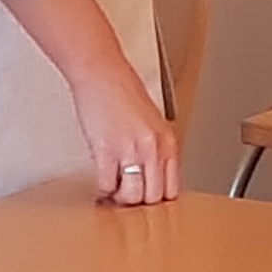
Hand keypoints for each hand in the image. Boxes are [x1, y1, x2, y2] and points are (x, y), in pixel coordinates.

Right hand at [73, 63, 182, 205]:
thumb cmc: (122, 90)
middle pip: (153, 198)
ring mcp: (131, 150)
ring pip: (132, 196)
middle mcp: (153, 147)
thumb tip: (150, 175)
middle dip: (137, 201)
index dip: (157, 198)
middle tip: (125, 194)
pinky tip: (100, 181)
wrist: (101, 71)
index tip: (145, 198)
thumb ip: (155, 148)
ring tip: (112, 189)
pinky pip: (106, 184)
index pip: (172, 188)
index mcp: (167, 141)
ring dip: (119, 197)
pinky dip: (102, 188)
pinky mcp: (108, 150)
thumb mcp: (151, 121)